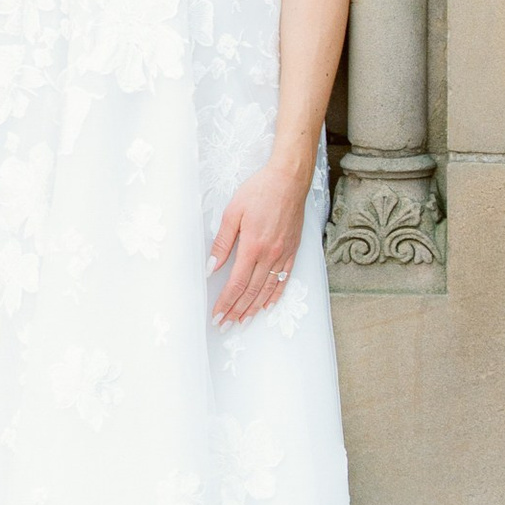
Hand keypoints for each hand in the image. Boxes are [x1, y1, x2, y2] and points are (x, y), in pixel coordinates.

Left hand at [210, 157, 309, 321]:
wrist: (289, 179)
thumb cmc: (260, 191)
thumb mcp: (233, 212)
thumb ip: (222, 242)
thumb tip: (211, 267)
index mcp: (252, 246)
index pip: (236, 283)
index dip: (226, 302)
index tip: (217, 315)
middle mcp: (269, 254)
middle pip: (251, 291)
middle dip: (237, 310)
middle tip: (226, 325)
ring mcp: (283, 254)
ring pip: (268, 289)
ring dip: (254, 308)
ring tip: (243, 321)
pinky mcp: (292, 250)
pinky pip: (284, 278)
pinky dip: (275, 295)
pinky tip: (268, 305)